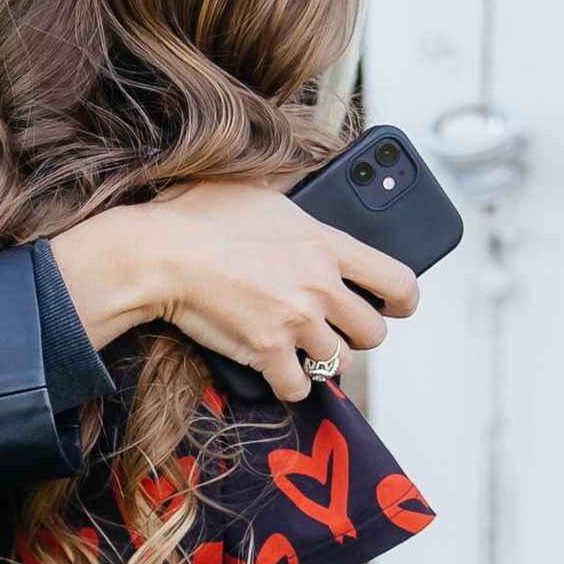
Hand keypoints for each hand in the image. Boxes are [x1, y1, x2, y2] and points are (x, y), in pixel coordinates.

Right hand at [51, 181, 419, 400]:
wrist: (160, 252)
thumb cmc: (200, 215)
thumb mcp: (260, 188)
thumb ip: (295, 193)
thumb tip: (306, 176)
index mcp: (328, 243)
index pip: (399, 281)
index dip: (403, 301)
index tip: (395, 306)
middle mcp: (321, 286)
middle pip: (373, 332)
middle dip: (355, 334)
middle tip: (333, 328)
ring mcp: (295, 322)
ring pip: (337, 363)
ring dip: (321, 360)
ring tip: (301, 348)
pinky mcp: (266, 351)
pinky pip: (298, 388)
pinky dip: (290, 386)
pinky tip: (279, 373)